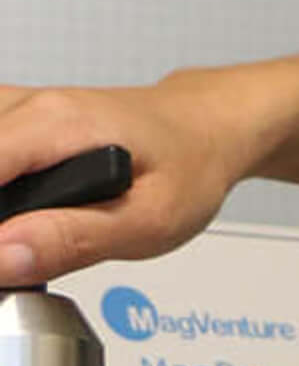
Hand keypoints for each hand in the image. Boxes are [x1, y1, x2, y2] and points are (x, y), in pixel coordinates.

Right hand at [0, 71, 281, 284]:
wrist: (210, 129)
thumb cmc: (191, 165)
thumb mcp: (150, 219)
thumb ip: (72, 240)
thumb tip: (0, 258)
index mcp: (56, 124)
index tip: (3, 257)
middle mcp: (29, 106)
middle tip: (16, 255)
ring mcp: (18, 108)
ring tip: (18, 238)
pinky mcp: (12, 121)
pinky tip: (14, 211)